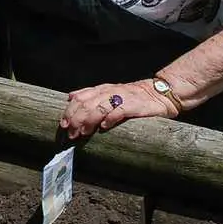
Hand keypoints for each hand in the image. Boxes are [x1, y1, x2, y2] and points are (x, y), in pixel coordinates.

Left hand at [59, 81, 177, 139]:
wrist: (159, 93)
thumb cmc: (132, 97)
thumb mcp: (109, 93)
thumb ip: (91, 94)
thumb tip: (71, 97)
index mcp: (101, 89)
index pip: (80, 97)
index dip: (70, 111)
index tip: (64, 125)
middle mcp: (109, 91)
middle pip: (86, 104)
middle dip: (76, 119)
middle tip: (72, 134)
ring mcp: (121, 97)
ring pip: (99, 107)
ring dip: (88, 121)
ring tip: (83, 133)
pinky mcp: (134, 105)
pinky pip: (119, 110)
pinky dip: (110, 118)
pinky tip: (104, 127)